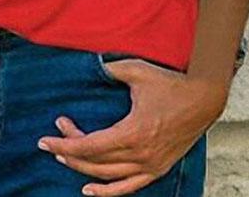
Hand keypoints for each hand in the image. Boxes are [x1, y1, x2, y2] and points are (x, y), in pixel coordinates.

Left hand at [37, 58, 226, 195]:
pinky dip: (107, 192)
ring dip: (82, 169)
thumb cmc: (171, 84)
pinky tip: (89, 190)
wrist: (203, 100)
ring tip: (64, 157)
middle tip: (53, 139)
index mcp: (133, 132)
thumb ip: (111, 70)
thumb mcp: (137, 71)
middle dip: (69, 152)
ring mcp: (149, 165)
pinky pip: (128, 187)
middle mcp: (140, 154)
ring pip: (107, 176)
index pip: (89, 146)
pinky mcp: (157, 169)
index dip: (64, 144)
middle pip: (94, 162)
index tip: (45, 140)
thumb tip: (90, 65)